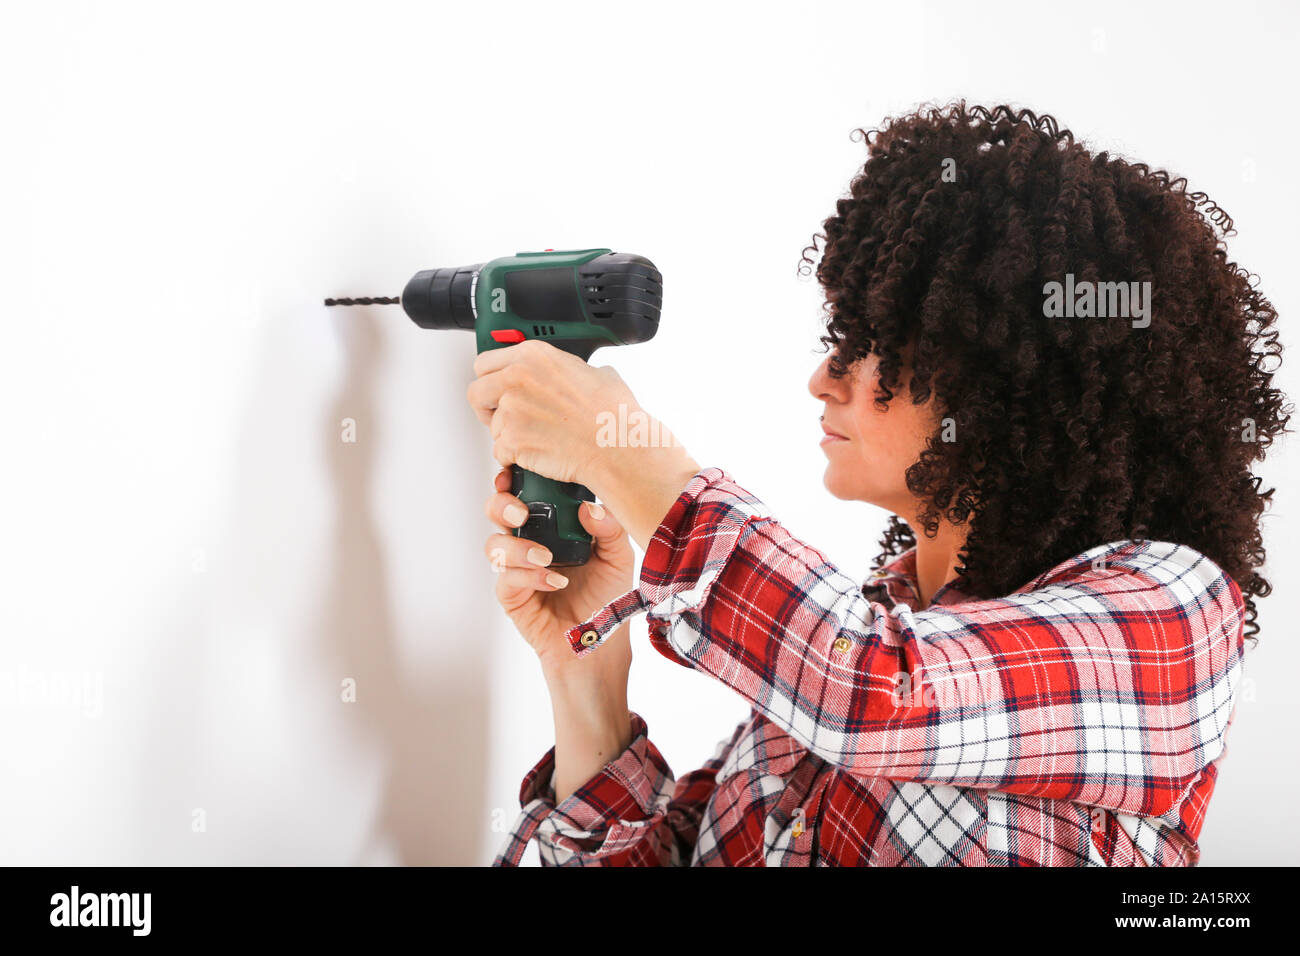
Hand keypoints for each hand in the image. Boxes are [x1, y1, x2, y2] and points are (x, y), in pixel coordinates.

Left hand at [466, 338, 639, 486]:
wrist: (616, 446)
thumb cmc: (612, 414)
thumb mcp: (593, 371)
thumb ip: (566, 369)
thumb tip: (566, 374)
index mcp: (533, 355)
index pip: (486, 362)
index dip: (492, 378)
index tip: (496, 386)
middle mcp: (516, 378)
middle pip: (476, 392)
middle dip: (488, 405)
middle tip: (503, 414)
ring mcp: (510, 410)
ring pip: (491, 426)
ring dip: (507, 433)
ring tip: (537, 436)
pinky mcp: (511, 440)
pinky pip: (501, 451)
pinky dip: (515, 456)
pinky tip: (539, 450)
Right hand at [483, 466, 633, 681]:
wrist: (600, 639)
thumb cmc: (607, 593)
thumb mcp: (618, 556)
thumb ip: (610, 528)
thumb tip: (588, 508)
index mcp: (552, 522)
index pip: (525, 490)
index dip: (513, 478)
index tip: (514, 472)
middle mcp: (530, 539)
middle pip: (496, 510)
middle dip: (501, 505)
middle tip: (522, 514)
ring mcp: (517, 566)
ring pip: (494, 544)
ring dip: (517, 547)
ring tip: (546, 557)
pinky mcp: (511, 593)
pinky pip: (505, 577)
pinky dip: (527, 576)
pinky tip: (553, 581)